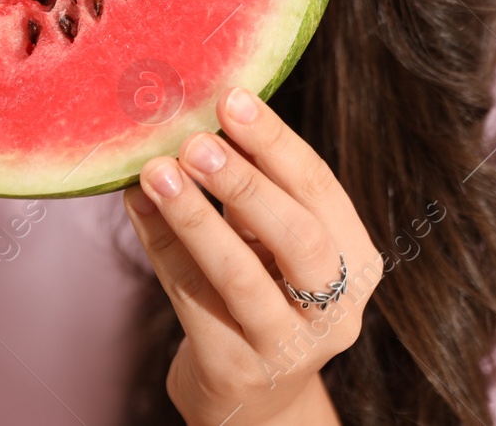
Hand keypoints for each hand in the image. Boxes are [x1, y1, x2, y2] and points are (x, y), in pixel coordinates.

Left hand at [123, 86, 381, 425]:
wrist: (254, 400)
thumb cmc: (265, 296)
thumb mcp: (275, 245)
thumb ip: (256, 191)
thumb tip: (206, 113)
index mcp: (357, 263)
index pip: (321, 190)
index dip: (276, 142)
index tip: (232, 98)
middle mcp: (335, 310)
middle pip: (299, 237)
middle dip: (245, 182)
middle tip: (197, 139)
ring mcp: (286, 348)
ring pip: (240, 275)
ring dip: (195, 217)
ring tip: (157, 172)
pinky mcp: (235, 371)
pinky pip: (192, 299)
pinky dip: (161, 247)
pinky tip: (138, 207)